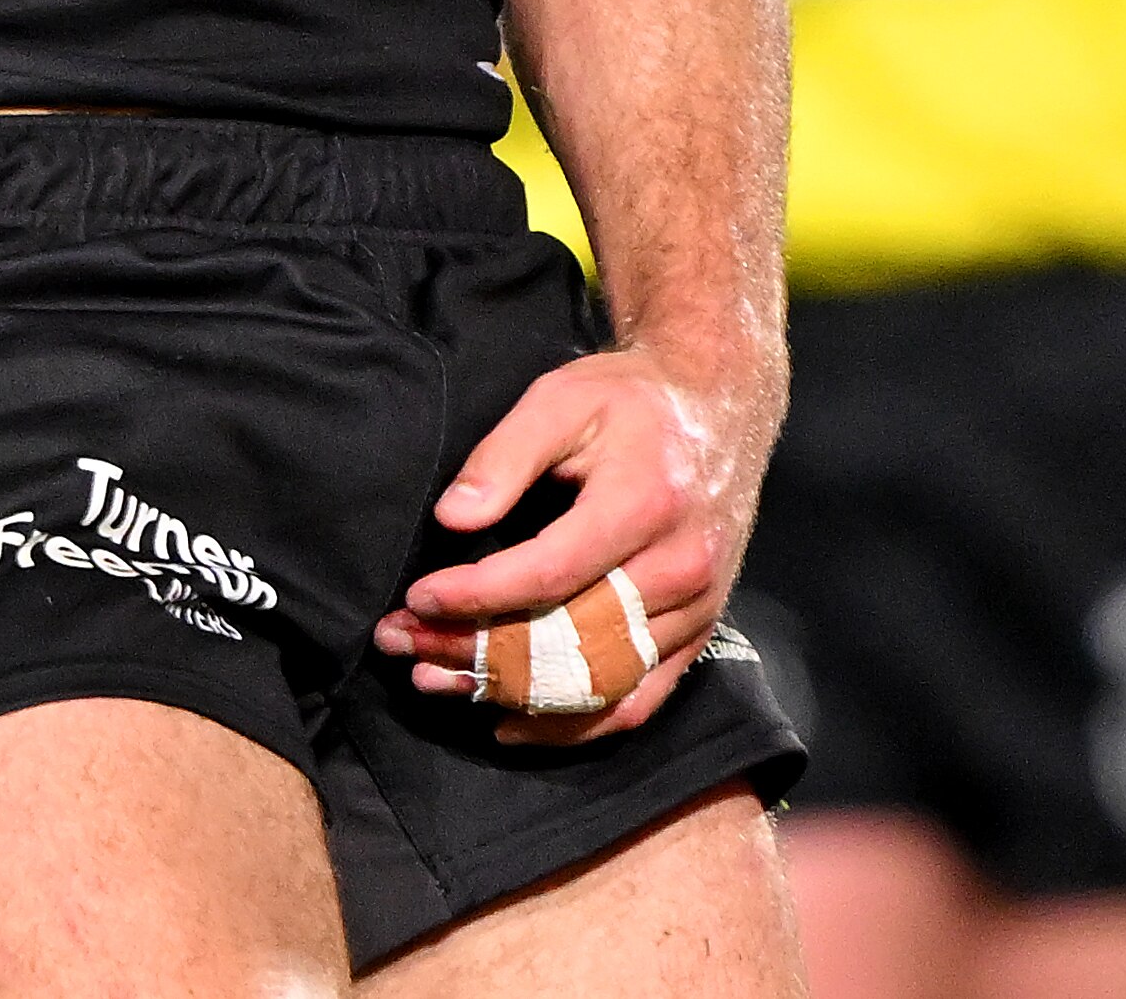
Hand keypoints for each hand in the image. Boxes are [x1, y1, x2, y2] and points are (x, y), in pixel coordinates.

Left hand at [372, 344, 761, 743]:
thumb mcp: (562, 399)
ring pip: (596, 681)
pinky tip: (511, 722)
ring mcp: (695, 609)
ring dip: (511, 694)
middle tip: (404, 647)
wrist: (720, 406)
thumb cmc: (630, 400)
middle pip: (567, 638)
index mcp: (645, 504)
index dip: (476, 596)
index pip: (548, 575)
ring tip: (438, 682)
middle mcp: (679, 568)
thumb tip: (452, 518)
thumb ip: (504, 454)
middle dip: (476, 649)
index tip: (416, 599)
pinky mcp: (699, 633)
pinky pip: (637, 701)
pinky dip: (574, 727)